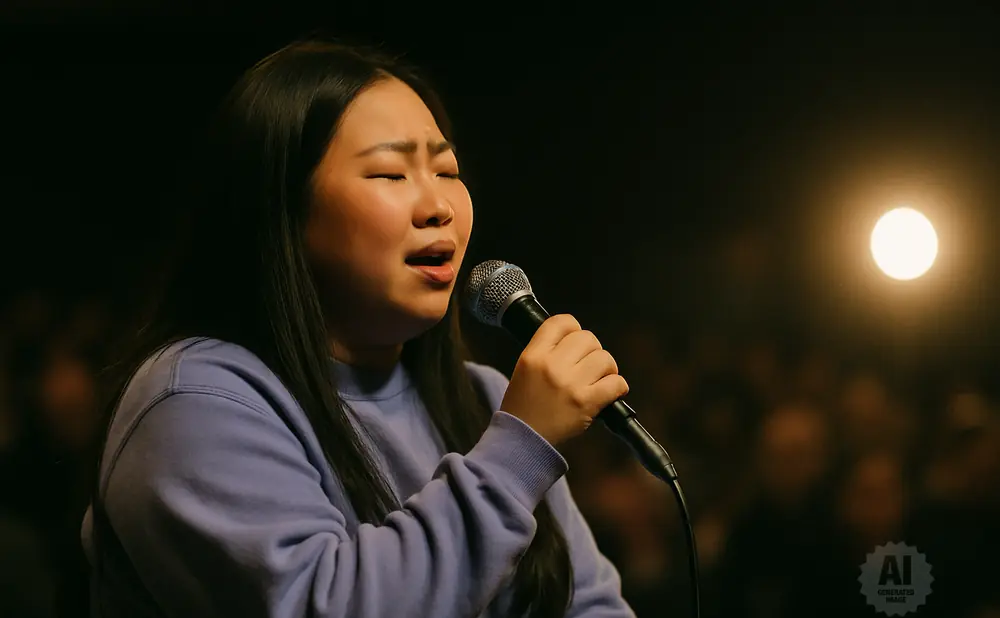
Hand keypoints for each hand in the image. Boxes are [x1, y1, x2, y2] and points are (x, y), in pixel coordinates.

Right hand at [500, 314, 628, 446]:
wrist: (523, 439)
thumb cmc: (524, 405)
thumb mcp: (524, 369)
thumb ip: (546, 351)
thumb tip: (576, 340)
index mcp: (534, 355)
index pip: (561, 322)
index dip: (573, 328)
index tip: (575, 341)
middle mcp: (552, 365)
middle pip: (587, 338)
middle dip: (592, 350)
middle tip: (588, 366)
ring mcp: (570, 384)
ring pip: (604, 358)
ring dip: (606, 369)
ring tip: (598, 380)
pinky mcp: (586, 403)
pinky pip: (615, 383)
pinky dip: (617, 387)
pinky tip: (610, 392)